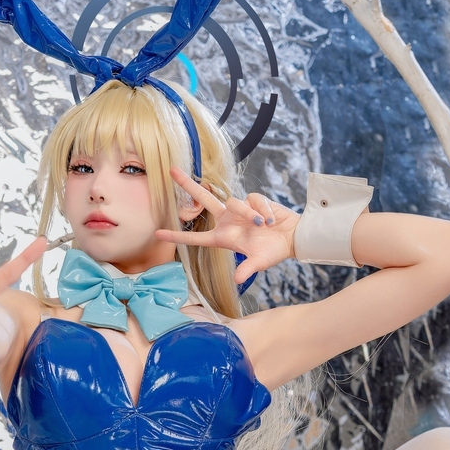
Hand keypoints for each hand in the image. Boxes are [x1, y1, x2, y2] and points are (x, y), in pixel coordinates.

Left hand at [156, 167, 299, 283]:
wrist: (292, 236)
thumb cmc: (273, 251)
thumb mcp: (260, 262)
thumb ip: (248, 268)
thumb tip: (238, 279)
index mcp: (223, 238)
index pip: (195, 237)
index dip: (177, 235)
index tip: (157, 233)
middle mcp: (227, 221)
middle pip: (203, 200)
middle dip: (187, 185)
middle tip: (171, 170)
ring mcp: (239, 209)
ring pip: (233, 202)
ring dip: (248, 212)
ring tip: (263, 224)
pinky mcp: (252, 199)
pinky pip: (252, 199)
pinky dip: (261, 209)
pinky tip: (270, 219)